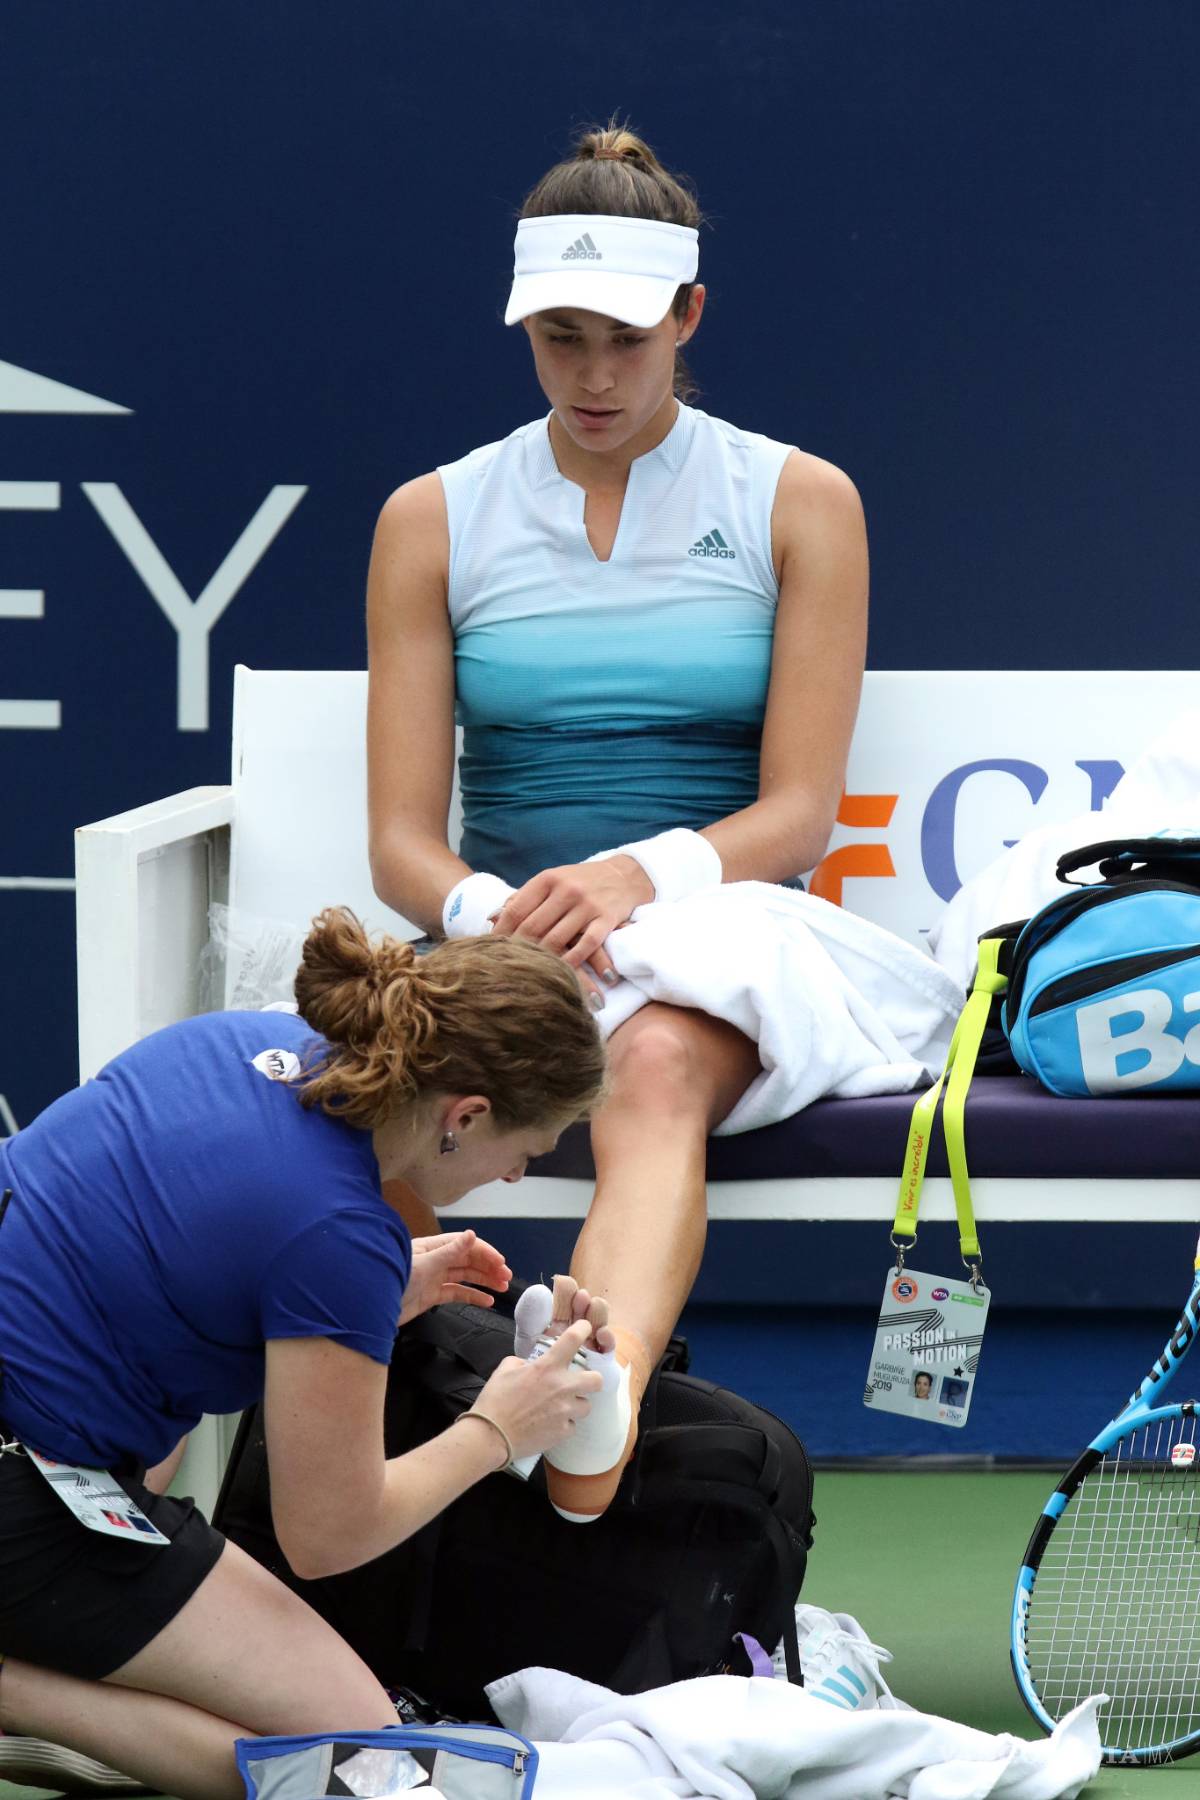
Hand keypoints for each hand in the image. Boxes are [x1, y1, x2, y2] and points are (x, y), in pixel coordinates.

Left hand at [398, 1230, 511, 1326]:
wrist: (371, 1306)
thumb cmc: (391, 1279)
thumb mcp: (424, 1264)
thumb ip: (449, 1251)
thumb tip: (471, 1234)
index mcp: (433, 1247)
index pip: (466, 1245)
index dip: (485, 1252)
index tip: (501, 1262)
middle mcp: (435, 1260)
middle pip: (468, 1260)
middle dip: (489, 1267)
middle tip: (506, 1276)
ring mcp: (434, 1278)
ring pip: (465, 1276)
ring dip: (485, 1280)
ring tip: (502, 1287)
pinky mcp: (431, 1295)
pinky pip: (457, 1293)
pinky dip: (472, 1296)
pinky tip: (486, 1300)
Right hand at [473, 1319, 602, 1459]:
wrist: (491, 1436)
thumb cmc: (494, 1401)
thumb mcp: (504, 1370)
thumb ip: (522, 1362)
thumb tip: (528, 1366)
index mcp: (547, 1367)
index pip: (573, 1339)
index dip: (583, 1329)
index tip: (586, 1328)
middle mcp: (562, 1387)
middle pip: (597, 1379)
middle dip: (592, 1379)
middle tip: (579, 1382)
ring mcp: (565, 1411)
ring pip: (586, 1406)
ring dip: (575, 1405)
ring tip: (561, 1407)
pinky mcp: (563, 1432)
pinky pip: (571, 1426)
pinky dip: (563, 1425)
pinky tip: (549, 1424)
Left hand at [490, 855, 652, 998]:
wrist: (624, 876)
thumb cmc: (580, 882)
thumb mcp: (552, 881)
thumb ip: (524, 898)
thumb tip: (492, 918)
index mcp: (548, 879)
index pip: (516, 909)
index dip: (501, 932)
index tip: (489, 950)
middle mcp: (566, 890)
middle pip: (533, 927)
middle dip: (517, 949)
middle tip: (506, 967)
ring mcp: (588, 904)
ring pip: (557, 938)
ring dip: (543, 958)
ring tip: (530, 974)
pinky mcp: (606, 919)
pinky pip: (586, 945)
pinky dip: (573, 960)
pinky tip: (563, 973)